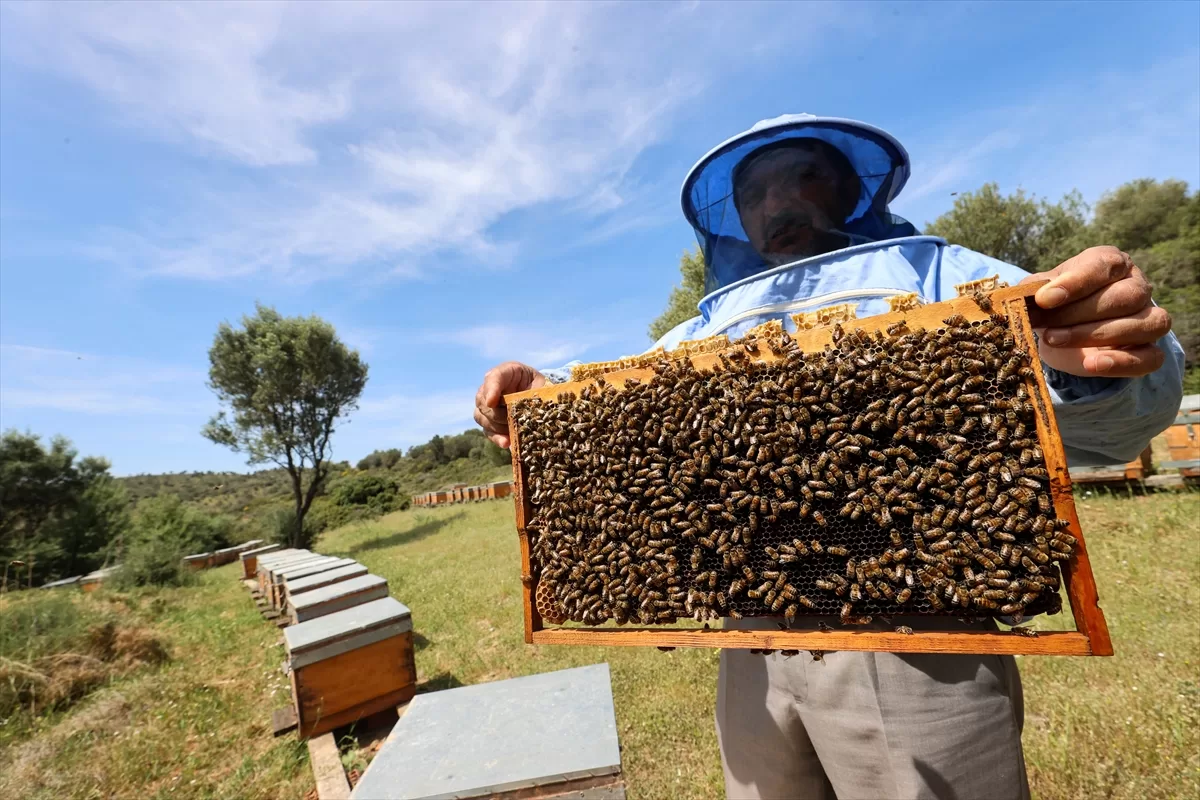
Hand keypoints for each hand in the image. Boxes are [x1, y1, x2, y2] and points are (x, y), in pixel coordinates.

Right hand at [474, 362, 546, 447]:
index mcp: (508, 372)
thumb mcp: (545, 386)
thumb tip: (536, 408)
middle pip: (482, 400)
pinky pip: (487, 431)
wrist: (543, 397)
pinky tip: (506, 443)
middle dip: (496, 413)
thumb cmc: (543, 388)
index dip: (491, 389)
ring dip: (496, 426)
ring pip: (481, 416)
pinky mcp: (490, 421)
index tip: (492, 402)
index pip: (494, 377)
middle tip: (512, 419)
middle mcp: (492, 387)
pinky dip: (496, 437)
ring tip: (512, 431)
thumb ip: (539, 393)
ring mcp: (488, 404)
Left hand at [1021, 246, 1170, 378]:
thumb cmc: (1056, 304)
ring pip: (1142, 324)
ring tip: (1054, 341)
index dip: (1075, 283)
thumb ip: (1032, 292)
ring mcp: (1149, 319)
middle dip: (1078, 314)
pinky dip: (1122, 362)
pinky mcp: (1151, 351)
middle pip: (1124, 297)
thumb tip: (1016, 298)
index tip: (1044, 299)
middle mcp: (1137, 287)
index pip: (1103, 266)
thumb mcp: (1041, 293)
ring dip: (1094, 335)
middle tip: (1044, 326)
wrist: (1069, 333)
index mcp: (1112, 264)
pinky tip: (1092, 365)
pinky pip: (1150, 357)